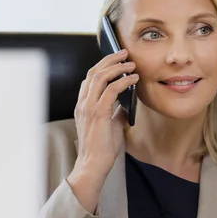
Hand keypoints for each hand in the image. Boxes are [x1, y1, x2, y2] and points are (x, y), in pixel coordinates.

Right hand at [66, 49, 138, 212]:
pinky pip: (111, 90)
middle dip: (110, 59)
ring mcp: (88, 107)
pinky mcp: (98, 113)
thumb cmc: (101, 148)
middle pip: (94, 72)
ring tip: (131, 63)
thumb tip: (127, 103)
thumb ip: (115, 112)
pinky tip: (133, 78)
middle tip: (124, 52)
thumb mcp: (110, 125)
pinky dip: (123, 81)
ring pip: (101, 77)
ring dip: (117, 66)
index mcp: (83, 105)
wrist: (93, 165)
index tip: (116, 58)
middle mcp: (83, 103)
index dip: (102, 65)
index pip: (90, 78)